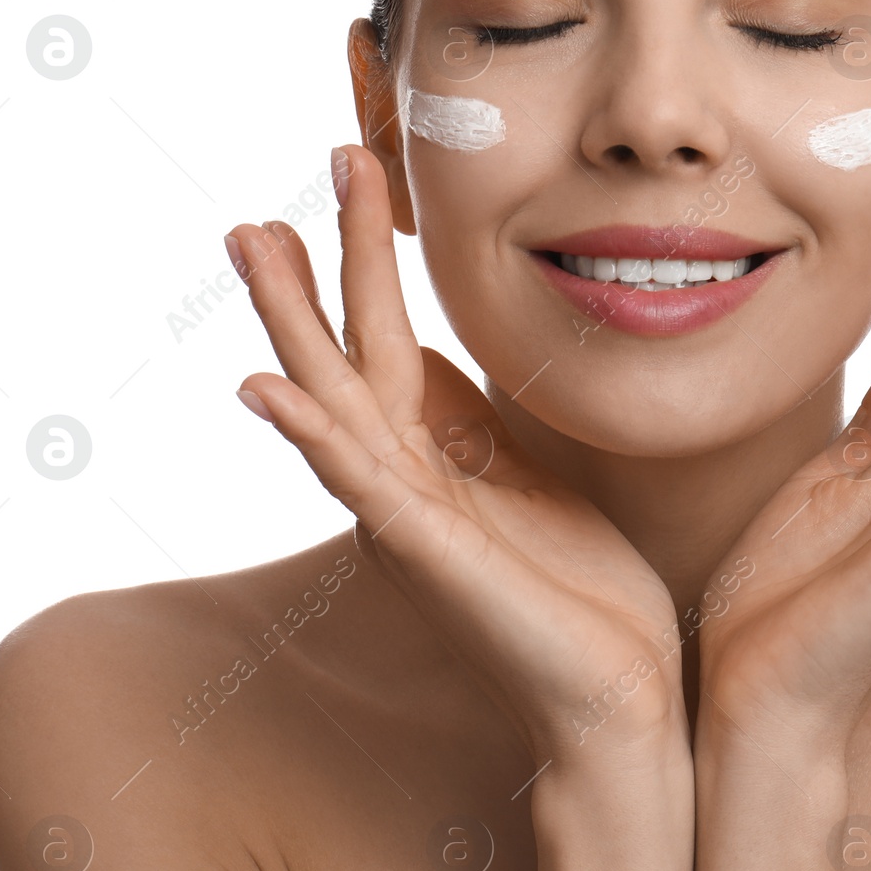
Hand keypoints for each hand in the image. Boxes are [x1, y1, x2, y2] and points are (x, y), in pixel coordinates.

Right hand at [224, 144, 685, 765]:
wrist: (618, 692)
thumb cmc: (579, 591)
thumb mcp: (526, 476)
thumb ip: (477, 420)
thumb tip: (441, 356)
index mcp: (432, 458)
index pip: (383, 341)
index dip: (362, 262)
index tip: (346, 178)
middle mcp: (403, 481)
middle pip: (344, 355)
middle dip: (312, 271)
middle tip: (266, 193)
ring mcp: (406, 516)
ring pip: (335, 397)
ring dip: (291, 319)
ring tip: (251, 240)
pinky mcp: (426, 554)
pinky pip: (359, 482)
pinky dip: (310, 433)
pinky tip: (262, 388)